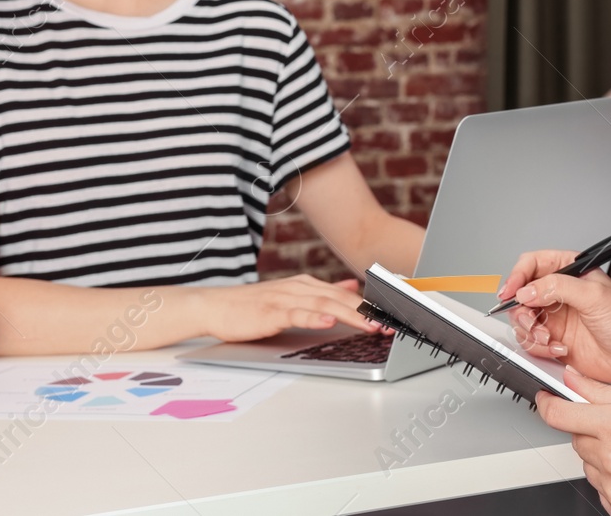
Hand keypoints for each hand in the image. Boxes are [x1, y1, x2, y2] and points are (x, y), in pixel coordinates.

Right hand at [197, 275, 381, 342]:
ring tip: (371, 325)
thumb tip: (353, 285)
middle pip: (343, 299)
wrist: (216, 306)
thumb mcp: (294, 297)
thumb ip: (324, 292)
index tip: (395, 318)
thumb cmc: (253, 306)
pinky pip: (296, 313)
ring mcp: (286, 298)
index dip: (372, 307)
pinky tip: (328, 321)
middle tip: (392, 325)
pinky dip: (314, 316)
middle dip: (369, 312)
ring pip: (325, 304)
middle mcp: (301, 287)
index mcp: (308, 285)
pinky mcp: (271, 311)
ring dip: (351, 315)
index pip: (348, 295)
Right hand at [498, 250, 610, 388]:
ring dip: (531, 332)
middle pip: (522, 294)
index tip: (511, 291)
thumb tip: (528, 290)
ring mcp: (556, 318)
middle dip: (521, 310)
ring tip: (549, 338)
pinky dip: (540, 348)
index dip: (518, 275)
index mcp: (570, 272)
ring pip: (523, 320)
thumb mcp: (595, 295)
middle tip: (531, 321)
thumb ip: (558, 287)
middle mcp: (560, 293)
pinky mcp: (555, 341)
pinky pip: (532, 343)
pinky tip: (560, 349)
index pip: (533, 264)